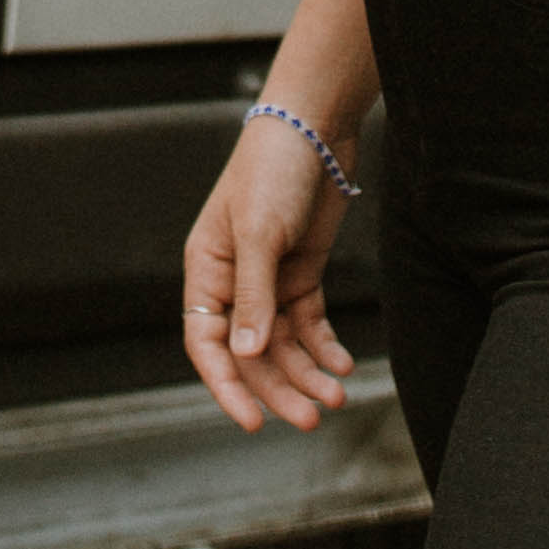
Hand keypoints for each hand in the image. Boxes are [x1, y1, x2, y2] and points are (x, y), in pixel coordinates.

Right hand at [183, 116, 358, 435]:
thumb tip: (246, 354)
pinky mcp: (301, 272)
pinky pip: (309, 324)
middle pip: (252, 353)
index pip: (206, 343)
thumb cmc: (272, 168)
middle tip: (313, 418)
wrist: (315, 126)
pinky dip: (325, 348)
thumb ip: (253, 296)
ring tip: (338, 394)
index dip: (226, 386)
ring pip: (284, 345)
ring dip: (308, 373)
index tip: (253, 422)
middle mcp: (234, 282)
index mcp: (206, 270)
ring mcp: (269, 280)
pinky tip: (342, 364)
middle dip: (280, 388)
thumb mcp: (259, 232)